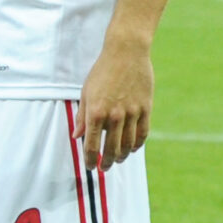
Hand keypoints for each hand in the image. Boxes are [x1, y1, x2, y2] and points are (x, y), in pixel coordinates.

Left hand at [77, 34, 153, 168]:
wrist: (126, 53)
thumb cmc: (102, 72)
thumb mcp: (86, 93)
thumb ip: (83, 117)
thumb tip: (76, 136)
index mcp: (96, 112)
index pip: (92, 145)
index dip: (90, 159)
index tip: (90, 167)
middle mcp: (114, 115)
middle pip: (112, 148)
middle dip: (107, 161)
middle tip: (105, 168)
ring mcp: (132, 112)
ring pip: (129, 144)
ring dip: (123, 155)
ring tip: (118, 159)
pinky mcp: (146, 108)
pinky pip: (143, 133)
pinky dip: (138, 144)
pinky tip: (133, 148)